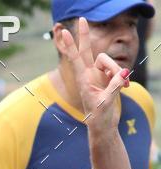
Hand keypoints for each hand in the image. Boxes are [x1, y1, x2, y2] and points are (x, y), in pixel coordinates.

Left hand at [63, 17, 129, 131]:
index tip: (65, 33)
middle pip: (88, 51)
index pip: (76, 59)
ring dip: (117, 71)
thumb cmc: (99, 118)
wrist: (103, 127)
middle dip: (85, 36)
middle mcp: (90, 75)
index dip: (72, 46)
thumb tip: (123, 74)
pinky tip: (126, 87)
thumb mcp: (106, 103)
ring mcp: (99, 76)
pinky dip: (123, 78)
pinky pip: (118, 70)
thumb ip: (114, 87)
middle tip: (82, 19)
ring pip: (110, 62)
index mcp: (84, 81)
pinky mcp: (109, 78)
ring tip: (123, 85)